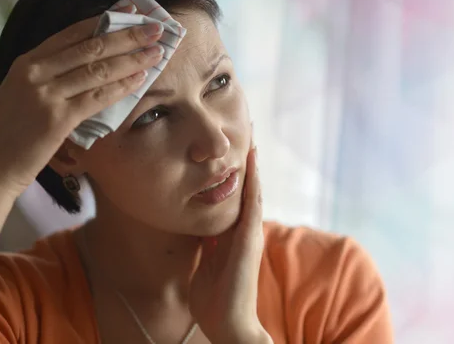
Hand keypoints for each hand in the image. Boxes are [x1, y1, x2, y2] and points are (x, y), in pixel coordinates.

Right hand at [0, 5, 163, 196]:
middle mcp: (36, 72)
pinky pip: (97, 98)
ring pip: (98, 69)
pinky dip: (122, 87)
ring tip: (156, 53)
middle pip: (91, 46)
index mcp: (28, 62)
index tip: (130, 11)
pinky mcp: (57, 119)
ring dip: (132, 59)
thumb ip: (49, 76)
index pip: (72, 33)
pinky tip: (140, 80)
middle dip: (128, 36)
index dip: (105, 20)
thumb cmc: (10, 132)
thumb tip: (89, 65)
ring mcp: (46, 94)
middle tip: (156, 29)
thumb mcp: (23, 93)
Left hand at [189, 146, 271, 343]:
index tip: (227, 150)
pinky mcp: (250, 238)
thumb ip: (206, 244)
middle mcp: (243, 229)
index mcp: (230, 235)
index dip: (232, 173)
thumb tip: (200, 228)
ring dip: (252, 163)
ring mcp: (249, 233)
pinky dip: (253, 179)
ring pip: (252, 189)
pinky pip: (252, 202)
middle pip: (245, 188)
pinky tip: (252, 158)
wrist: (227, 323)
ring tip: (250, 135)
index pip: (231, 197)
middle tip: (244, 129)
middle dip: (244, 161)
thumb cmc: (213, 299)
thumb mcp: (205, 263)